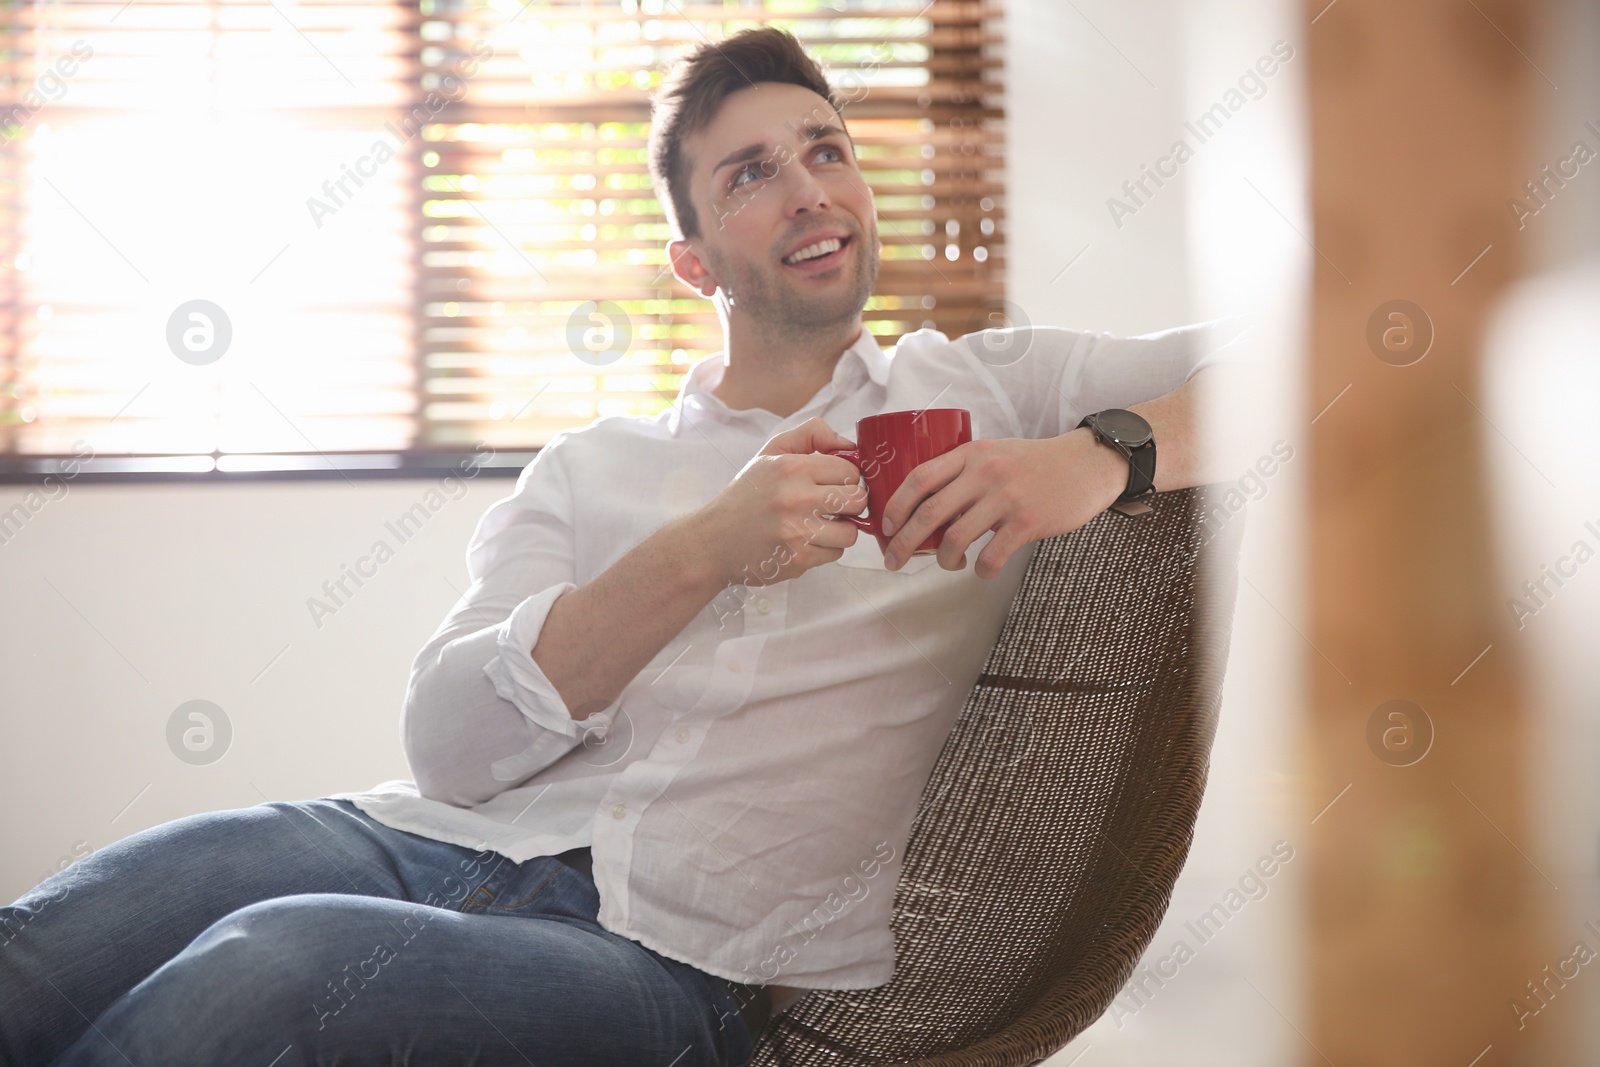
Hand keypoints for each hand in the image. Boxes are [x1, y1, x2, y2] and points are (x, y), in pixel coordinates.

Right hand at [696, 417, 868, 586]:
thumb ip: (811, 435)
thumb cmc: (746, 496)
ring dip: (840, 529)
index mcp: (792, 468)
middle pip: (857, 500)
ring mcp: (798, 533)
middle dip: (849, 502)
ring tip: (820, 524)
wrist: (713, 541)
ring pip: (851, 532)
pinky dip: (824, 549)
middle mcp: (797, 499)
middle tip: (832, 505)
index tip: (832, 483)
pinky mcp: (799, 560)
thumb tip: (849, 443)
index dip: (845, 476)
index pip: (849, 470)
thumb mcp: (770, 453)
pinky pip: (835, 554)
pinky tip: (804, 541)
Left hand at [877, 429, 1125, 578]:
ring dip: (945, 560)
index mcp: (971, 453)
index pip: (919, 478)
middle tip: (894, 561)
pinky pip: (991, 556)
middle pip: (929, 513)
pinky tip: (982, 569)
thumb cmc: (1036, 464)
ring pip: (956, 539)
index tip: (886, 527)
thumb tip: (927, 510)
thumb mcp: (995, 453)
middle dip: (904, 542)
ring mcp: (1006, 498)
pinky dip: (980, 569)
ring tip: (949, 564)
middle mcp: (985, 473)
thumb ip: (964, 473)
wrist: (1087, 465)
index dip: (896, 506)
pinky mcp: (1027, 522)